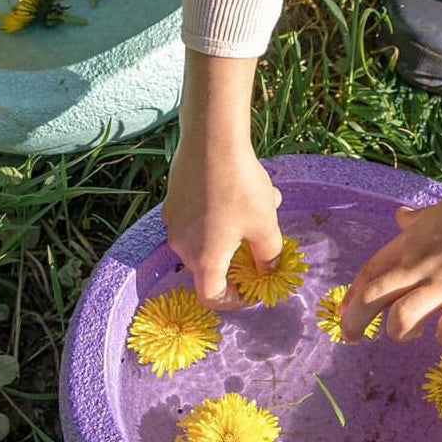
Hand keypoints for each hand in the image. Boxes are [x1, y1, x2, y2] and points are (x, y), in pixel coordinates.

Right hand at [162, 138, 282, 308]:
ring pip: (207, 236)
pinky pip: (199, 217)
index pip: (211, 296)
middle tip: (263, 238)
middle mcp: (181, 245)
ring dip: (235, 229)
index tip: (251, 289)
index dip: (232, 300)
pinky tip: (243, 186)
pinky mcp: (174, 198)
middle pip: (209, 265)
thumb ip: (268, 255)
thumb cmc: (240, 188)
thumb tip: (267, 268)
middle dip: (239, 256)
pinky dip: (221, 212)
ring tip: (264, 203)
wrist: (211, 140)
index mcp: (204, 259)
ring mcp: (174, 220)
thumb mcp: (265, 225)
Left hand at [339, 144, 441, 346]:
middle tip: (352, 338)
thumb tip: (400, 216)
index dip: (351, 297)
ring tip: (411, 333)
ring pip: (404, 317)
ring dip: (399, 331)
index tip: (343, 313)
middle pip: (375, 297)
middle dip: (356, 321)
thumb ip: (417, 222)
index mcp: (412, 244)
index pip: (369, 273)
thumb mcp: (440, 211)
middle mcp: (424, 265)